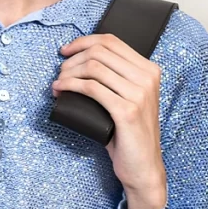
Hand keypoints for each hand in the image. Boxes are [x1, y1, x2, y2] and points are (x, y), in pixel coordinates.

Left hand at [53, 34, 166, 208]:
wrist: (143, 167)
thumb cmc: (130, 135)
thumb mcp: (130, 100)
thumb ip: (119, 80)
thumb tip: (84, 63)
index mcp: (149, 70)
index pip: (111, 41)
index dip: (83, 42)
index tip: (66, 51)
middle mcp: (147, 78)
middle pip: (100, 51)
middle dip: (72, 58)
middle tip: (60, 72)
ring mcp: (139, 94)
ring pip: (94, 67)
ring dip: (68, 72)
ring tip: (58, 84)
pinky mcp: (127, 111)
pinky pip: (92, 88)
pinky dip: (71, 85)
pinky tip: (60, 90)